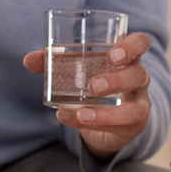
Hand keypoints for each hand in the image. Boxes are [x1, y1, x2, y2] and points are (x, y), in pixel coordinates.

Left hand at [24, 32, 153, 159]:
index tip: (112, 55)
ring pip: (135, 108)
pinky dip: (96, 125)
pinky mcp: (133, 125)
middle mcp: (139, 78)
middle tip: (92, 86)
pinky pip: (119, 127)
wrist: (108, 117)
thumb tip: (29, 60)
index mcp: (127, 57)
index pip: (141, 43)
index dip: (132, 47)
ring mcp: (140, 103)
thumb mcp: (76, 69)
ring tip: (83, 112)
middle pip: (139, 75)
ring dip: (108, 113)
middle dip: (117, 81)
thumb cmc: (94, 81)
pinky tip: (72, 119)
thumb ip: (53, 62)